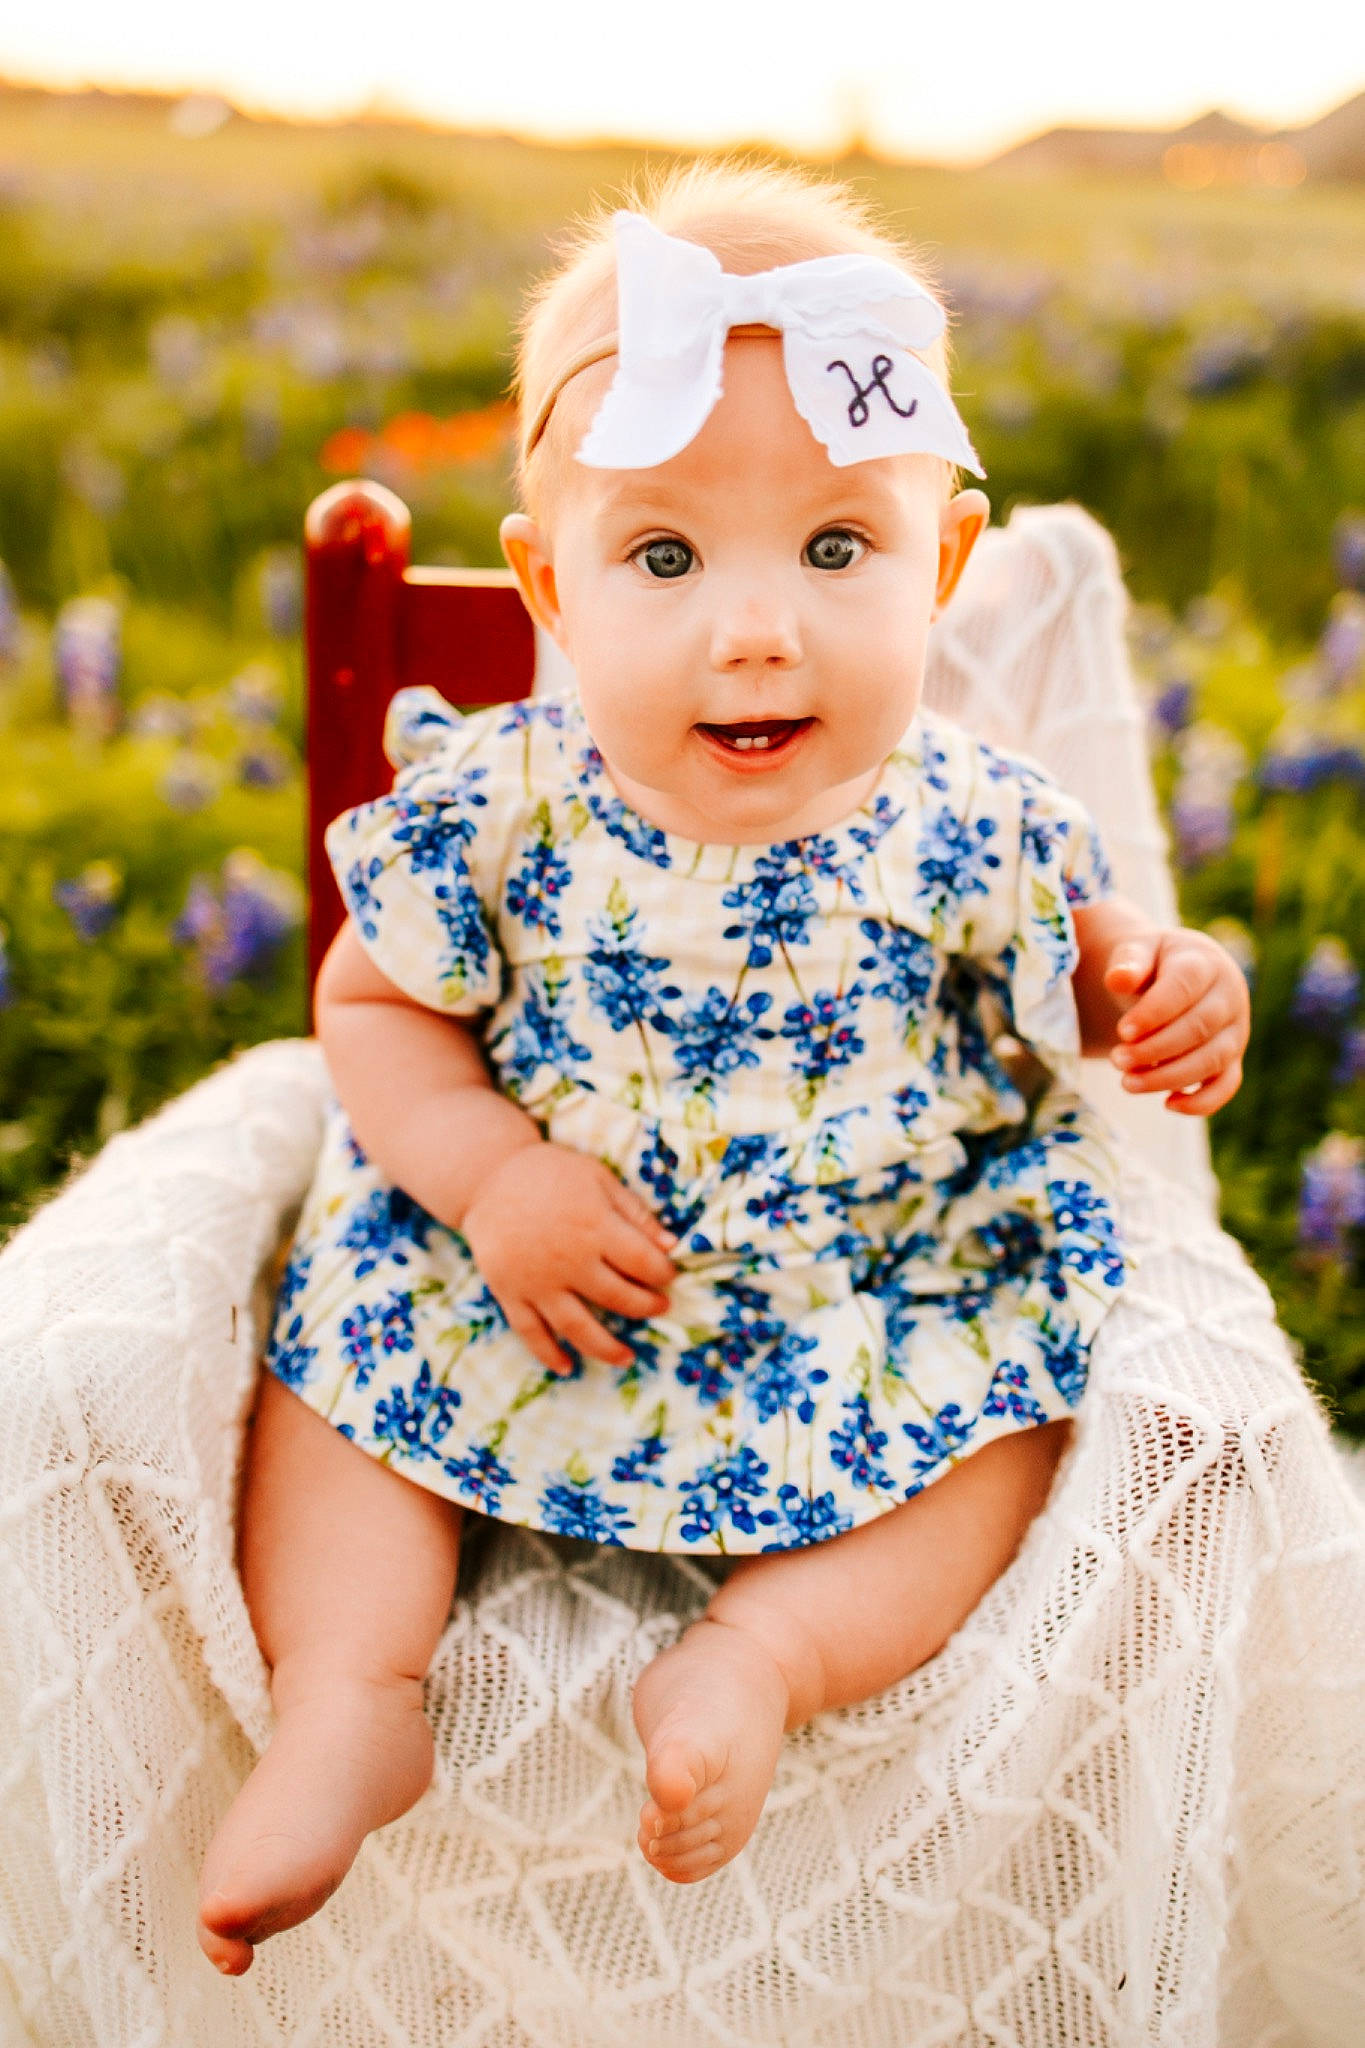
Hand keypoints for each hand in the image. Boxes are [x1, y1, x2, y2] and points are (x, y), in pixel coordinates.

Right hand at [459, 1143, 676, 1375]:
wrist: (487, 1177)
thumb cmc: (550, 1173)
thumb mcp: (599, 1179)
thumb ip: (635, 1213)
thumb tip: (671, 1246)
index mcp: (595, 1227)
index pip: (644, 1263)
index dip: (664, 1274)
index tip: (670, 1277)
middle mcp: (569, 1260)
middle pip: (618, 1298)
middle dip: (646, 1307)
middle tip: (660, 1308)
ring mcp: (537, 1281)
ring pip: (579, 1327)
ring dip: (607, 1348)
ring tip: (627, 1358)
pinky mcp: (510, 1292)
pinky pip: (531, 1333)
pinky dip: (549, 1354)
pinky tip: (567, 1367)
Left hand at [1104, 927, 1249, 1115]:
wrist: (1176, 972)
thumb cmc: (1153, 963)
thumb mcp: (1138, 951)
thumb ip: (1129, 962)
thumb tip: (1118, 979)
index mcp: (1206, 963)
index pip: (1184, 987)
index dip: (1154, 1012)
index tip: (1122, 1031)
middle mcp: (1229, 997)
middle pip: (1199, 1028)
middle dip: (1155, 1049)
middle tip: (1117, 1060)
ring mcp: (1235, 1030)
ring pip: (1212, 1060)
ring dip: (1169, 1077)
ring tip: (1127, 1082)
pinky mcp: (1233, 1058)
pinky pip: (1226, 1085)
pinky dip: (1202, 1102)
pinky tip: (1168, 1104)